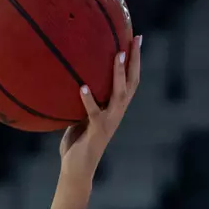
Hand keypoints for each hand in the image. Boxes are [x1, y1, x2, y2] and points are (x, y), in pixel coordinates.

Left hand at [58, 35, 142, 181]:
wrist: (77, 169)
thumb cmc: (77, 143)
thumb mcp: (80, 116)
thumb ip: (82, 101)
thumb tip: (73, 80)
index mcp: (115, 109)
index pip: (130, 81)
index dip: (135, 61)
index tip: (136, 39)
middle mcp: (117, 113)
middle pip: (132, 83)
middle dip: (135, 60)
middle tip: (136, 39)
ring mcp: (109, 122)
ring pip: (119, 95)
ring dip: (119, 75)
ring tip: (117, 55)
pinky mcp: (96, 130)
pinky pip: (94, 112)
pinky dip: (88, 99)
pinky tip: (83, 86)